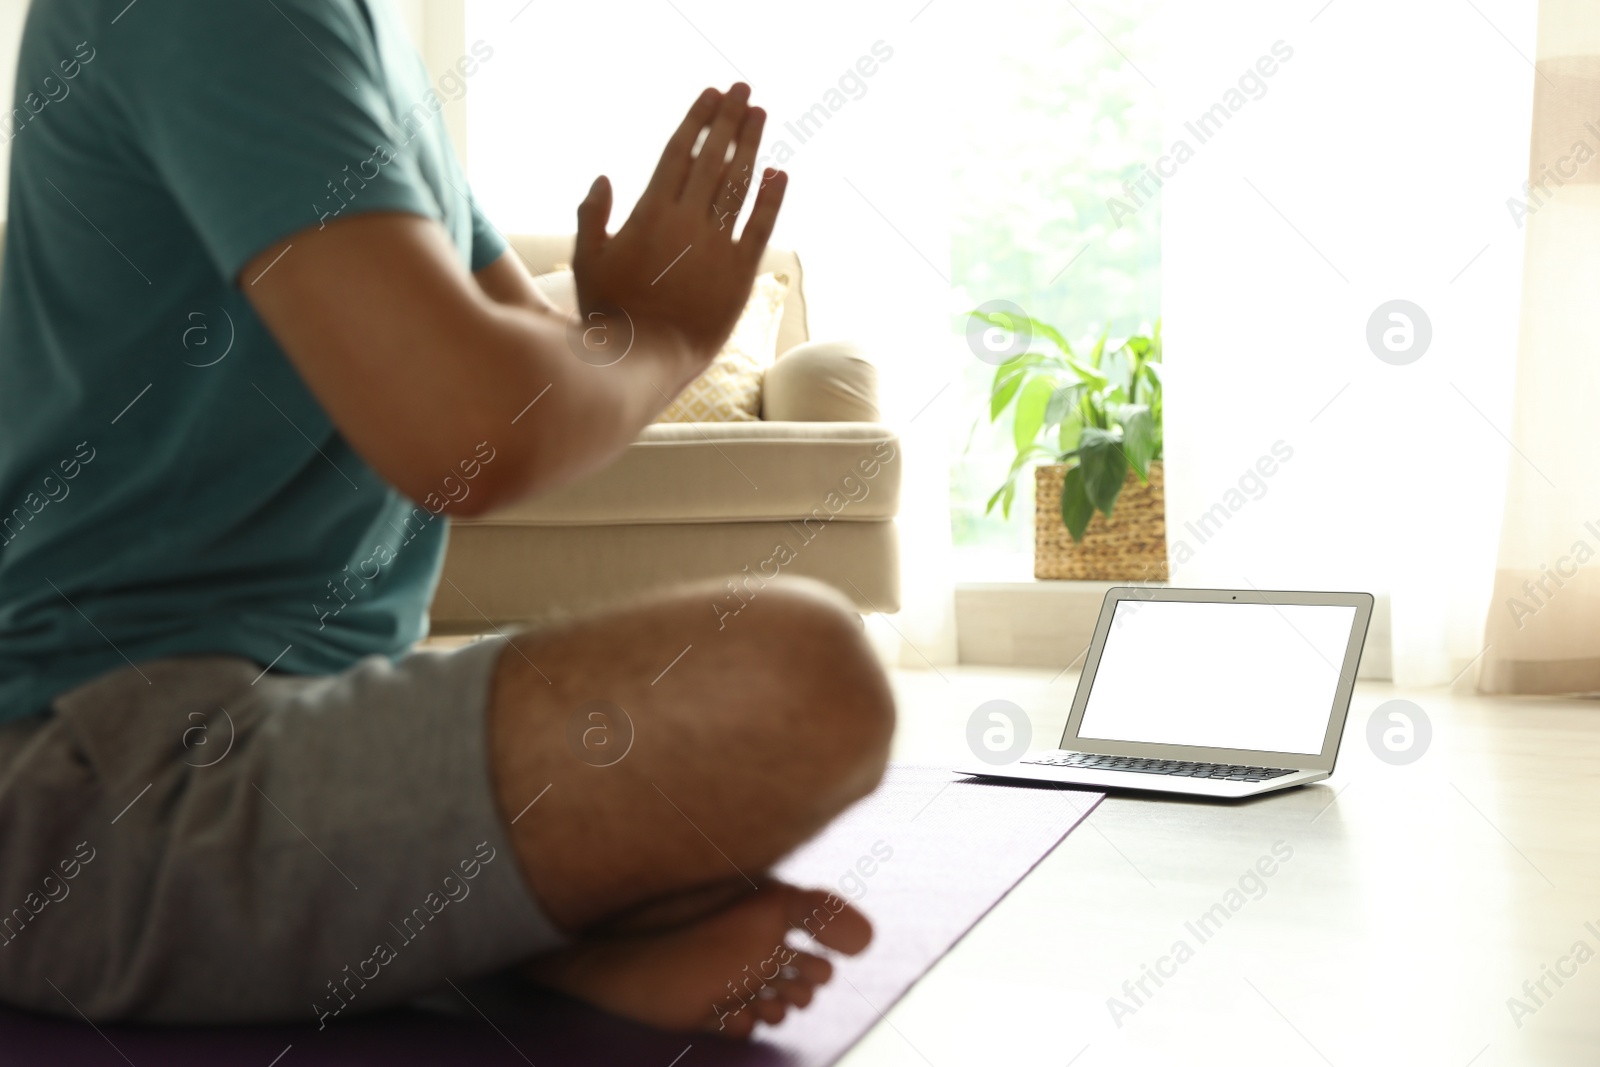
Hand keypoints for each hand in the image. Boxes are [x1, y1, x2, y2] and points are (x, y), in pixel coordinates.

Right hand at [570, 83, 785, 376]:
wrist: (643, 361)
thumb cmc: (609, 313)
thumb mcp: (587, 261)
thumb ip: (592, 216)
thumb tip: (604, 178)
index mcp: (650, 213)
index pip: (680, 152)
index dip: (698, 120)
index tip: (712, 95)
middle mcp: (687, 222)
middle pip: (714, 159)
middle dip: (731, 120)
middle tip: (745, 91)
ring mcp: (716, 246)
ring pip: (739, 185)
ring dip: (752, 146)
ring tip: (761, 116)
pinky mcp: (740, 274)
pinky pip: (761, 228)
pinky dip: (772, 199)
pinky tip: (780, 173)